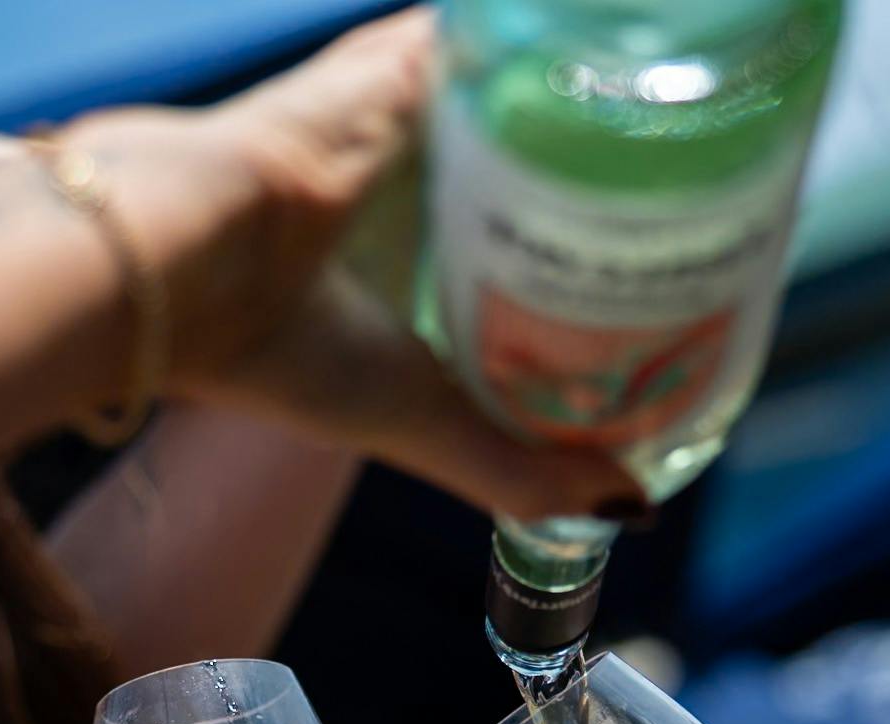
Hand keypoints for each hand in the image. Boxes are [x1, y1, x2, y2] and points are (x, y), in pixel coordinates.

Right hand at [54, 9, 642, 521]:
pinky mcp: (411, 57)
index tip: (678, 283)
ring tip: (699, 136)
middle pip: (549, 158)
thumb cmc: (273, 350)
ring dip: (606, 114)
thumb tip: (629, 510)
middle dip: (625, 180)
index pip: (527, 235)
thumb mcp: (421, 420)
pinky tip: (636, 70)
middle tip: (712, 210)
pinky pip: (515, 38)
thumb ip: (520, 466)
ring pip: (539, 97)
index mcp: (414, 250)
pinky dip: (570, 52)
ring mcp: (417, 107)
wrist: (177, 263)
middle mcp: (421, 172)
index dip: (600, 256)